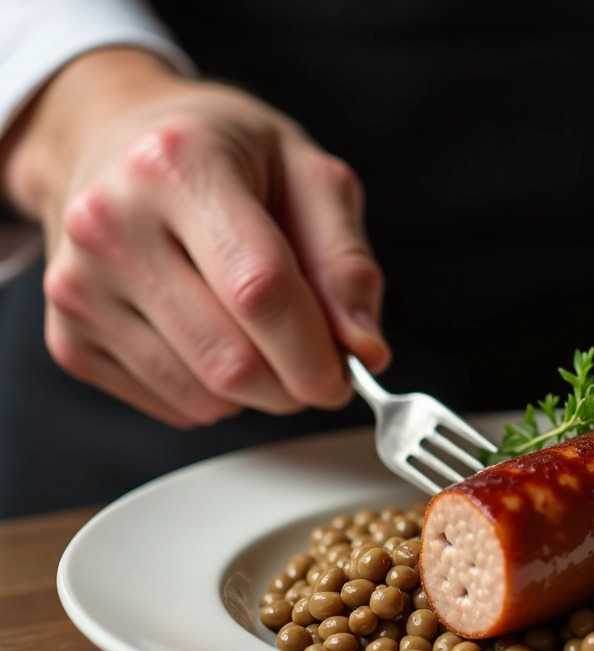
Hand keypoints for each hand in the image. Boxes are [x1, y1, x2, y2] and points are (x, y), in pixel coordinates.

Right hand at [0, 48, 389, 427]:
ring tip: (265, 340)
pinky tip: (215, 340)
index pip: (259, 290)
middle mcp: (110, 223)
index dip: (315, 350)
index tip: (348, 374)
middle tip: (318, 363)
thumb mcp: (307, 174)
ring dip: (259, 393)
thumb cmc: (223, 154)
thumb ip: (345, 261)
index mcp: (178, 166)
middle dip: (294, 383)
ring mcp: (79, 285)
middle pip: (230, 358)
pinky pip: (172, 407)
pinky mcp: (68, 336)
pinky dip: (216, 396)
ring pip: (203, 395)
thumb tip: (365, 347)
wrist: (115, 141)